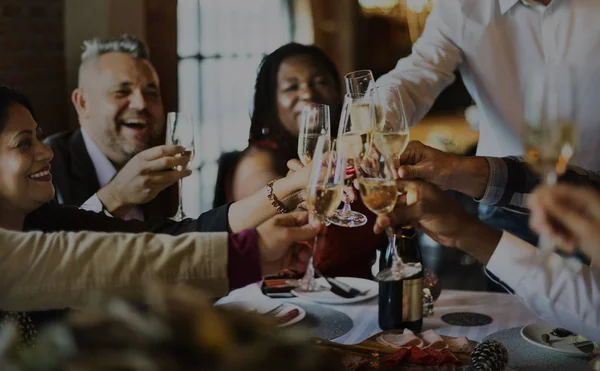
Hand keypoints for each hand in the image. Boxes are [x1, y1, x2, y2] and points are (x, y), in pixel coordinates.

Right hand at [98, 145, 191, 216]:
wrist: (119, 191)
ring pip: (169, 175)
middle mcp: (144, 168)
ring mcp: (147, 180)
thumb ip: (153, 157)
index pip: (161, 150)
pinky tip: (178, 178)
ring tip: (188, 171)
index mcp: (141, 158)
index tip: (184, 148)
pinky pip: (166, 185)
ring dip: (181, 173)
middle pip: (167, 162)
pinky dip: (174, 181)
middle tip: (188, 159)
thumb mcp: (138, 161)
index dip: (174, 148)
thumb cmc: (131, 174)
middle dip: (180, 159)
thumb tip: (174, 152)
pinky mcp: (150, 191)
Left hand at [256, 212, 322, 274]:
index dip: (316, 225)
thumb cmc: (267, 241)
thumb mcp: (286, 234)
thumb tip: (319, 224)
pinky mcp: (287, 259)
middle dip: (315, 241)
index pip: (307, 219)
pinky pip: (300, 260)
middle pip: (309, 235)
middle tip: (320, 247)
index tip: (324, 232)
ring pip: (306, 249)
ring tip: (302, 258)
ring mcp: (289, 246)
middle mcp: (290, 233)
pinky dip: (302, 263)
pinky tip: (300, 265)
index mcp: (288, 222)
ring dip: (308, 254)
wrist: (250, 259)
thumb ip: (304, 231)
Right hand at [373, 180, 500, 262]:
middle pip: (392, 200)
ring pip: (395, 212)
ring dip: (388, 221)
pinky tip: (394, 233)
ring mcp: (415, 207)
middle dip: (382, 210)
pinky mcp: (416, 218)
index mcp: (416, 186)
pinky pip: (401, 221)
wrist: (460, 232)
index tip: (366, 196)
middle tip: (374, 220)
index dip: (380, 189)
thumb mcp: (420, 211)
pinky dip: (396, 226)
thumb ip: (399, 215)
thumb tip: (379, 221)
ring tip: (380, 230)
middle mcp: (414, 194)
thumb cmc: (444, 215)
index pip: (394, 184)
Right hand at [398, 141, 488, 198]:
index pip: (395, 156)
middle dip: (389, 173)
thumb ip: (413, 171)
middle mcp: (408, 154)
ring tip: (389, 188)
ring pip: (394, 171)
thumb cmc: (445, 168)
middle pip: (392, 163)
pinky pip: (399, 177)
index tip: (390, 177)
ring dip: (392, 179)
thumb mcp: (428, 169)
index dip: (390, 167)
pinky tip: (395, 189)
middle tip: (388, 184)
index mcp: (412, 148)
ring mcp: (408, 163)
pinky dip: (398, 182)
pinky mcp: (410, 172)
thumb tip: (398, 172)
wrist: (455, 175)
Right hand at [529, 184, 599, 261]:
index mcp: (581, 196)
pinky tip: (570, 246)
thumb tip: (539, 197)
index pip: (550, 189)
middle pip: (547, 204)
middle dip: (545, 222)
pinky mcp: (575, 225)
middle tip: (551, 236)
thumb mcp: (584, 228)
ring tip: (566, 245)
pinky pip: (558, 228)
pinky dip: (560, 238)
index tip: (538, 220)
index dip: (538, 203)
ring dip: (553, 233)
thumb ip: (561, 212)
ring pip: (550, 219)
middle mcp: (576, 201)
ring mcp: (575, 214)